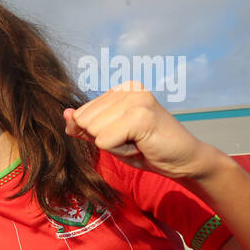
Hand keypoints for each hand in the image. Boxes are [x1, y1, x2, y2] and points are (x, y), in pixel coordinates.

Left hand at [63, 82, 217, 179]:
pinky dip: (120, 151)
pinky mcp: (141, 116)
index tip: (125, 135)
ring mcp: (135, 99)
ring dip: (114, 146)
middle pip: (84, 122)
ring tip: (137, 142)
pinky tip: (141, 145)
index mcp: (119, 90)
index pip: (81, 115)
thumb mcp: (109, 137)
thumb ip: (86, 127)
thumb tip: (66, 114)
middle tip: (132, 140)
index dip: (98, 134)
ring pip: (94, 132)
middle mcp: (127, 89)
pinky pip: (105, 141)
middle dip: (104, 140)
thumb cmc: (146, 148)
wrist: (183, 160)